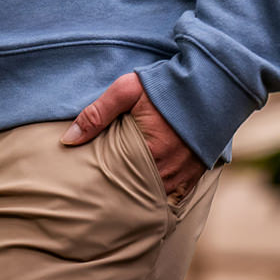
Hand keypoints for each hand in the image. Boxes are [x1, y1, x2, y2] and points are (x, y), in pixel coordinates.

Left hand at [59, 71, 206, 202]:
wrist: (211, 82)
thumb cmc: (166, 84)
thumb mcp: (127, 90)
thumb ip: (97, 113)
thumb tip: (68, 139)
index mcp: (149, 152)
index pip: (118, 181)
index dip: (104, 184)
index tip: (89, 186)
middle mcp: (169, 170)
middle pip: (137, 194)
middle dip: (121, 194)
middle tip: (102, 197)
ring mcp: (185, 175)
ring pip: (156, 197)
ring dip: (141, 195)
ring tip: (122, 195)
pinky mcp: (197, 173)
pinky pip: (176, 196)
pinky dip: (161, 195)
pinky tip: (147, 194)